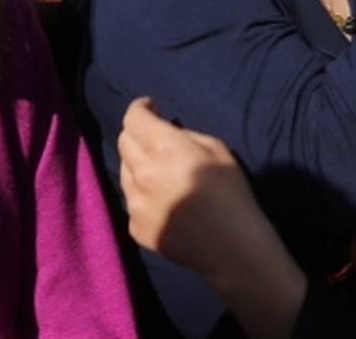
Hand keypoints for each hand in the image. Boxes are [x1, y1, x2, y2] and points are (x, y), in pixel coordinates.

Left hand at [118, 101, 305, 338]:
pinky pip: (132, 202)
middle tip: (155, 138)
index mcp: (163, 149)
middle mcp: (141, 174)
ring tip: (162, 173)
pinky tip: (166, 203)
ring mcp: (135, 204)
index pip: (134, 119)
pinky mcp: (135, 228)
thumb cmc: (232, 192)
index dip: (140, 108)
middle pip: (123, 142)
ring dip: (138, 165)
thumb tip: (165, 132)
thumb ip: (184, 135)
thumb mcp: (217, 148)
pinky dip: (143, 195)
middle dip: (137, 133)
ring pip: (124, 172)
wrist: (232, 247)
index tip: (150, 107)